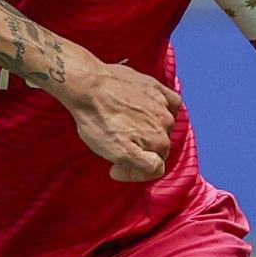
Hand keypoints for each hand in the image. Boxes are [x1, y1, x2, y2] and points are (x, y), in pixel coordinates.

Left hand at [56, 58, 180, 181]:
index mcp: (160, 142)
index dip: (133, 171)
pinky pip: (170, 101)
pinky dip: (164, 108)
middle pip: (158, 145)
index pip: (155, 166)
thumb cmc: (97, 120)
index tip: (114, 167)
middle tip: (117, 144)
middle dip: (140, 149)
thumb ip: (144, 166)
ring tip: (124, 125)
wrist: (86, 85)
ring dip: (148, 128)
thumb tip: (154, 167)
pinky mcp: (155, 86)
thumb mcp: (117, 153)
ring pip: (162, 124)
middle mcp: (167, 123)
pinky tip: (150, 109)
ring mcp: (162, 103)